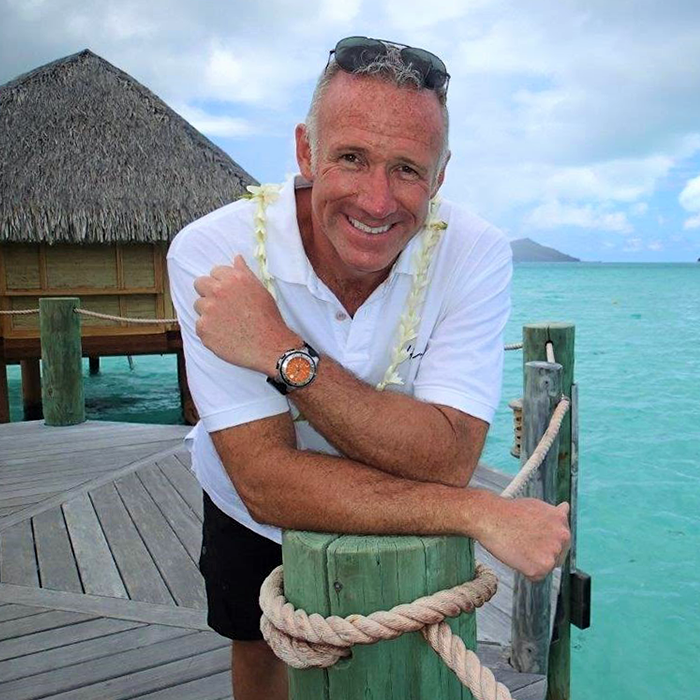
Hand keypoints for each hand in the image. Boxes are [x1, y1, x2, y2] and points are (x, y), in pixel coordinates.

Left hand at [193, 255, 300, 374]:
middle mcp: (218, 291)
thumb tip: (236, 258)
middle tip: (223, 306)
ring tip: (226, 322)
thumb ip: (244, 272)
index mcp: (233, 279)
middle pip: (200, 284)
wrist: (270, 347)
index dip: (221, 282)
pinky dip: (209, 330)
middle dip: (208, 293)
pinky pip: (199, 325)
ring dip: (208, 312)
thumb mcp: (260, 290)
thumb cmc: (268, 319)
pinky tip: (225, 334)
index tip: (228, 293)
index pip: (214, 272)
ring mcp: (208, 310)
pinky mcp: (203, 329)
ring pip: (198, 305)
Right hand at [477, 497, 570, 581]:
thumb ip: (553, 513)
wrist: (490, 517)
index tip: (533, 539)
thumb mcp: (536, 505)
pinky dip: (526, 571)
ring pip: (547, 566)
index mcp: (561, 520)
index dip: (545, 541)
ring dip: (534, 562)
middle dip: (542, 553)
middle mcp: (562, 536)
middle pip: (557, 556)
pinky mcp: (541, 567)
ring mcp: (553, 553)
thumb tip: (565, 507)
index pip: (562, 540)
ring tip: (518, 547)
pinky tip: (516, 556)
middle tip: (524, 543)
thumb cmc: (509, 512)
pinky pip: (536, 576)